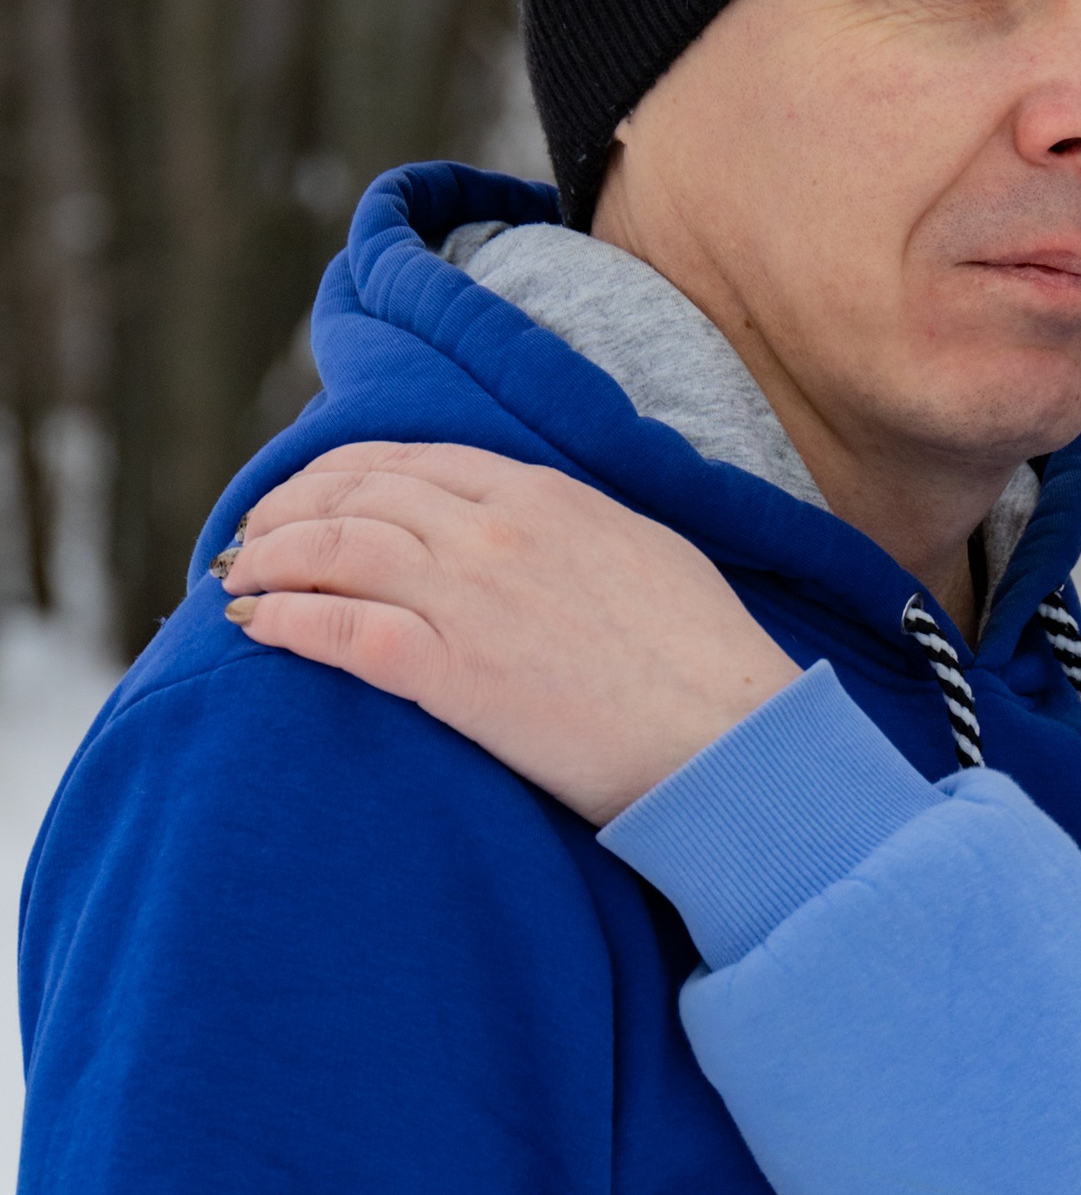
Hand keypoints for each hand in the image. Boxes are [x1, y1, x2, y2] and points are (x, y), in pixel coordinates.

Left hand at [219, 444, 802, 822]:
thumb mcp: (644, 550)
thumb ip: (571, 525)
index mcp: (544, 494)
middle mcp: (495, 530)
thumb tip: (532, 522)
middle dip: (291, 507)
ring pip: (335, 549)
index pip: (412, 460)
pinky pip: (338, 629)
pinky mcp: (452, 672)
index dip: (343, 471)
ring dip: (271, 558)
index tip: (310, 492)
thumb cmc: (704, 658)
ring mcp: (469, 597)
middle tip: (253, 534)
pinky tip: (254, 626)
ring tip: (238, 576)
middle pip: (359, 494)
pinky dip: (284, 620)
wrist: (728, 735)